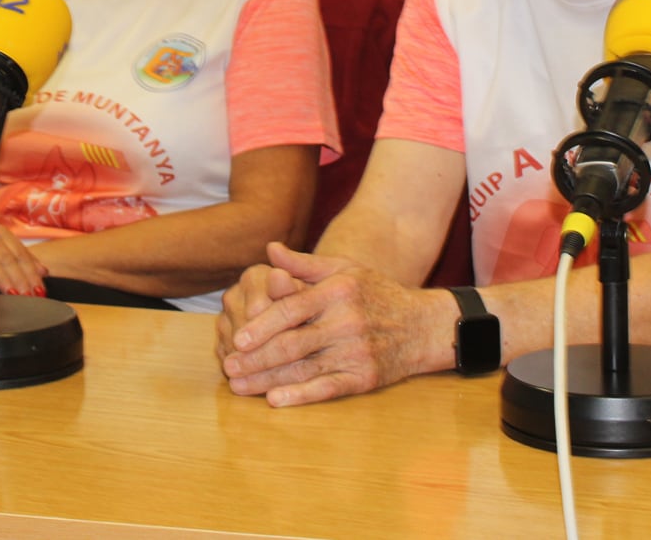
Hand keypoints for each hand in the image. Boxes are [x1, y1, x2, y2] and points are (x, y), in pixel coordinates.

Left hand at [217, 242, 444, 405]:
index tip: (235, 339)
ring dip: (267, 380)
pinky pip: (327, 389)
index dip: (260, 326)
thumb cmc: (375, 293)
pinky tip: (275, 400)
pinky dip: (300, 396)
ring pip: (304, 369)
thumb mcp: (344, 269)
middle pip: (292, 344)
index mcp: (336, 292)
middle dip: (256, 358)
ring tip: (238, 386)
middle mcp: (346, 322)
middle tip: (228, 367)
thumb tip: (269, 249)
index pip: (290, 311)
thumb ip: (304, 264)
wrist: (423, 326)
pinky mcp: (364, 378)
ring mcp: (356, 352)